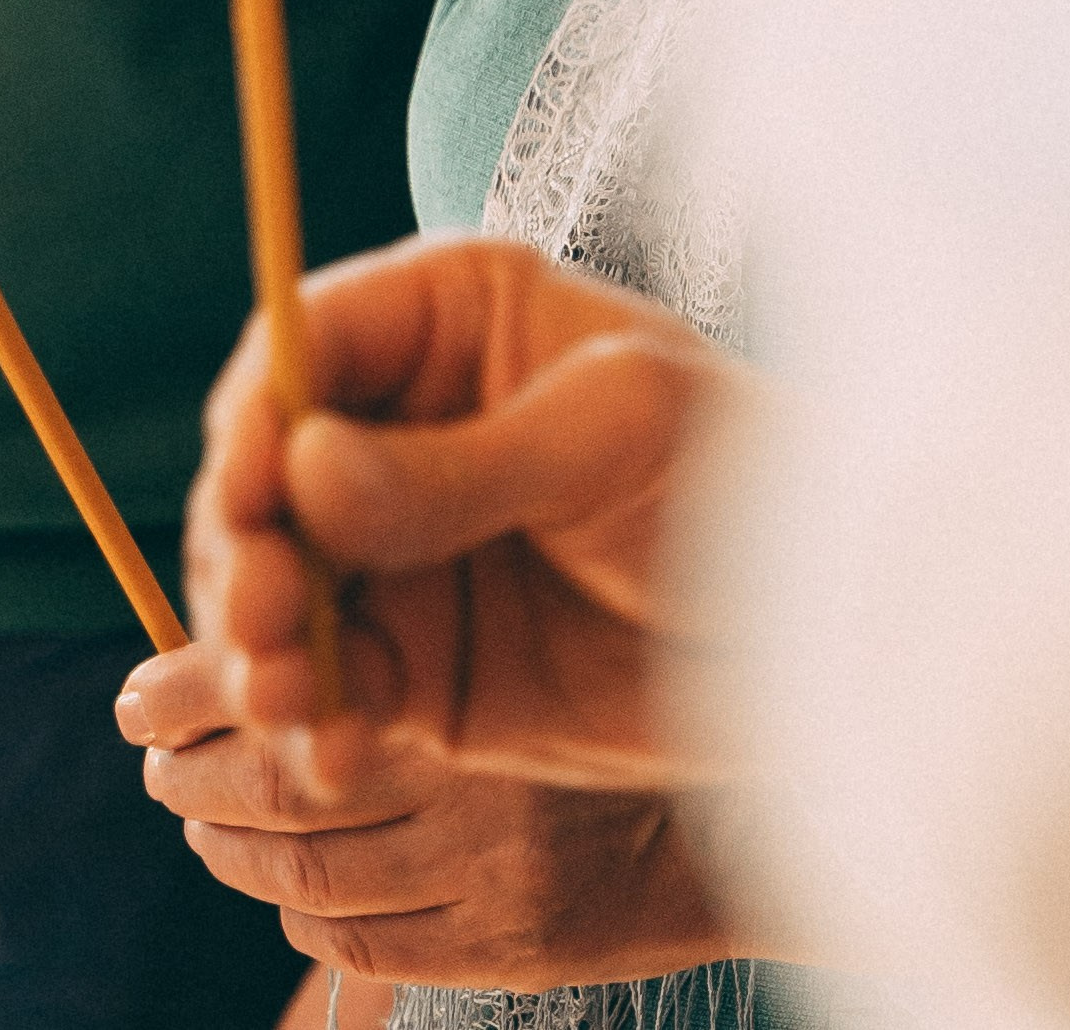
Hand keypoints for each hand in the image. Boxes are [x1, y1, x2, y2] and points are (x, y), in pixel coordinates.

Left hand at [120, 637, 735, 986]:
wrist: (746, 772)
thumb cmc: (621, 647)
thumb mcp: (512, 589)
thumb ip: (397, 596)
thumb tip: (246, 594)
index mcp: (471, 687)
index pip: (292, 699)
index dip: (204, 695)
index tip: (140, 692)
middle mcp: (481, 794)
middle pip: (285, 800)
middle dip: (198, 774)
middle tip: (155, 751)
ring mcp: (496, 881)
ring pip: (307, 881)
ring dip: (232, 844)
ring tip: (200, 810)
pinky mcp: (514, 944)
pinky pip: (363, 943)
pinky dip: (300, 907)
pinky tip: (284, 874)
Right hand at [185, 235, 756, 788]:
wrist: (822, 631)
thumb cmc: (737, 474)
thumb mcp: (611, 439)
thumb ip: (459, 465)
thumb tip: (304, 468)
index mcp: (451, 316)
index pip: (308, 343)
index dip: (258, 415)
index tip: (249, 493)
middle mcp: (405, 423)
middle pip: (268, 471)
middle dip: (247, 545)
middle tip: (265, 614)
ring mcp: (403, 547)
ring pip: (283, 586)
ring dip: (263, 644)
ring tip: (284, 695)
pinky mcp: (419, 662)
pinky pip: (332, 688)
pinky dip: (316, 722)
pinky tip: (336, 753)